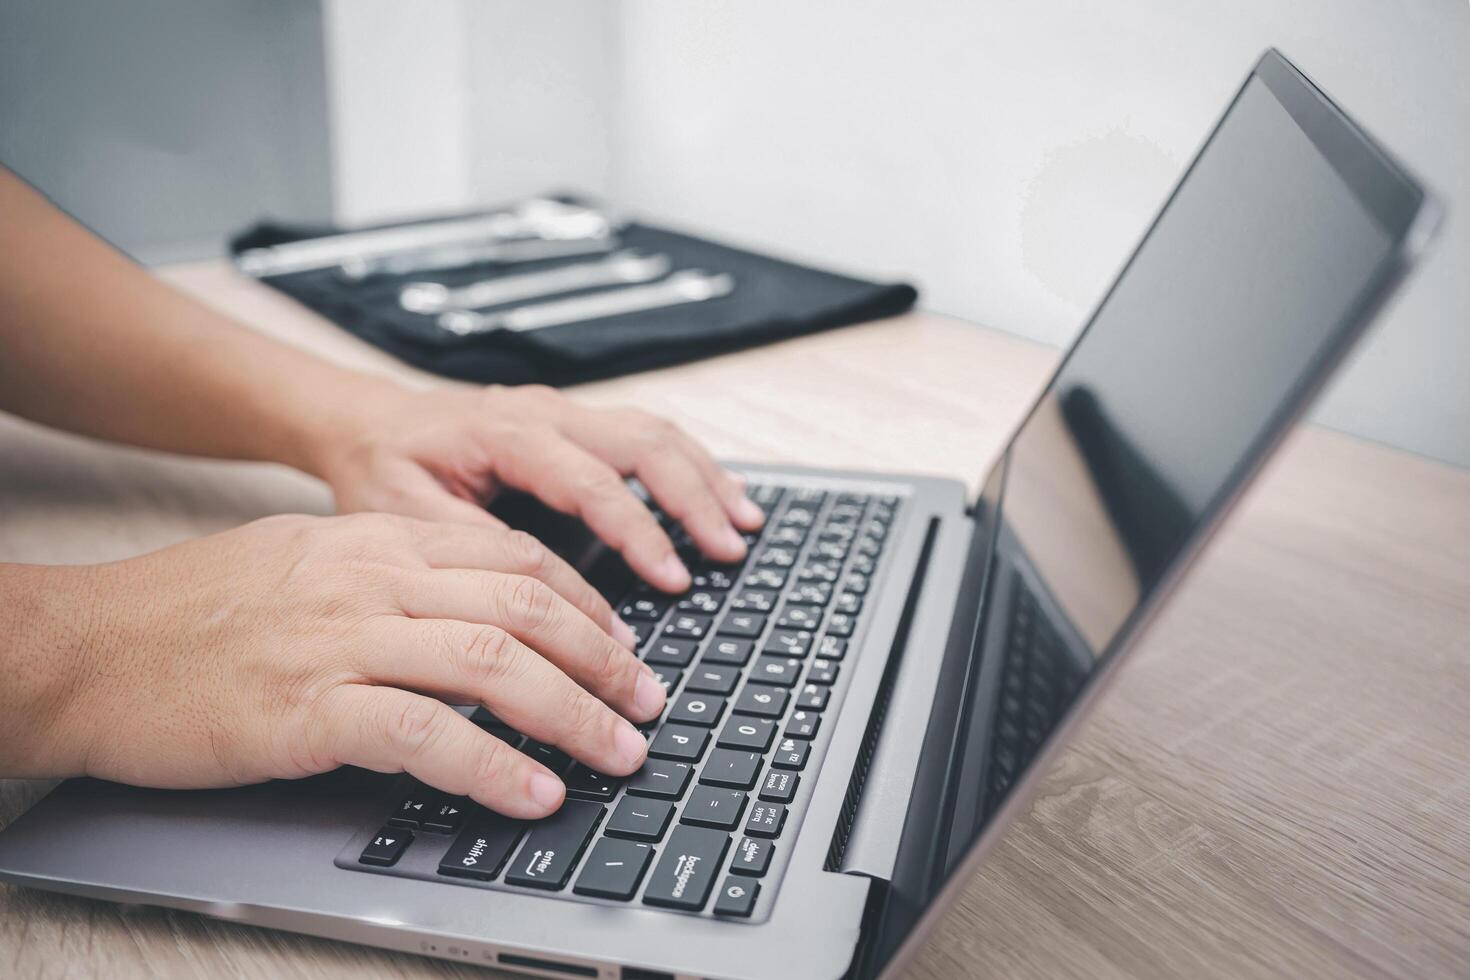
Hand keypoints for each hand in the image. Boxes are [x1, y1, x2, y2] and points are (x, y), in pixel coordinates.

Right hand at [13, 513, 666, 817]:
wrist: (89, 645)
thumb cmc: (194, 610)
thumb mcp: (308, 561)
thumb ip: (393, 574)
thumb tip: (476, 611)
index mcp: (377, 539)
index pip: (514, 556)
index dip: (586, 601)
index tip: (624, 641)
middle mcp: (371, 578)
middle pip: (524, 603)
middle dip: (604, 656)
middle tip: (649, 701)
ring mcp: (341, 640)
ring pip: (493, 662)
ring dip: (574, 712)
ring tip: (621, 752)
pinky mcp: (308, 708)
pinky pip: (426, 734)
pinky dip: (494, 766)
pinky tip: (535, 791)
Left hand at [310, 384, 763, 592]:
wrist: (367, 423)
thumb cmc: (382, 469)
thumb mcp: (405, 515)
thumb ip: (472, 547)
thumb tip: (537, 592)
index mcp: (507, 432)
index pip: (591, 481)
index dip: (639, 530)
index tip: (673, 576)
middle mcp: (546, 413)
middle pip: (643, 443)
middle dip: (694, 498)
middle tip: (730, 550)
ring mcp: (566, 413)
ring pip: (656, 433)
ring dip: (705, 477)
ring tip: (745, 525)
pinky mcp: (576, 425)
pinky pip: (646, 436)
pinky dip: (691, 467)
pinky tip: (720, 497)